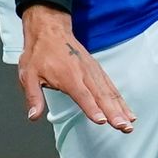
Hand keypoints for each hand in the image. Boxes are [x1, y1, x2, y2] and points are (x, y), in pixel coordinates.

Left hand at [17, 6, 133, 130]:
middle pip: (101, 96)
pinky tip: (127, 112)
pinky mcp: (97, 70)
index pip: (82, 95)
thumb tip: (33, 116)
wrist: (50, 30)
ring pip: (110, 92)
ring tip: (130, 124)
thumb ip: (33, 97)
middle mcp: (84, 73)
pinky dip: (120, 100)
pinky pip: (111, 87)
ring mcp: (93, 71)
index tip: (102, 120)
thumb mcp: (28, 74)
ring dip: (121, 109)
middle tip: (123, 127)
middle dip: (114, 113)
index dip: (92, 108)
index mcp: (68, 76)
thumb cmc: (39, 53)